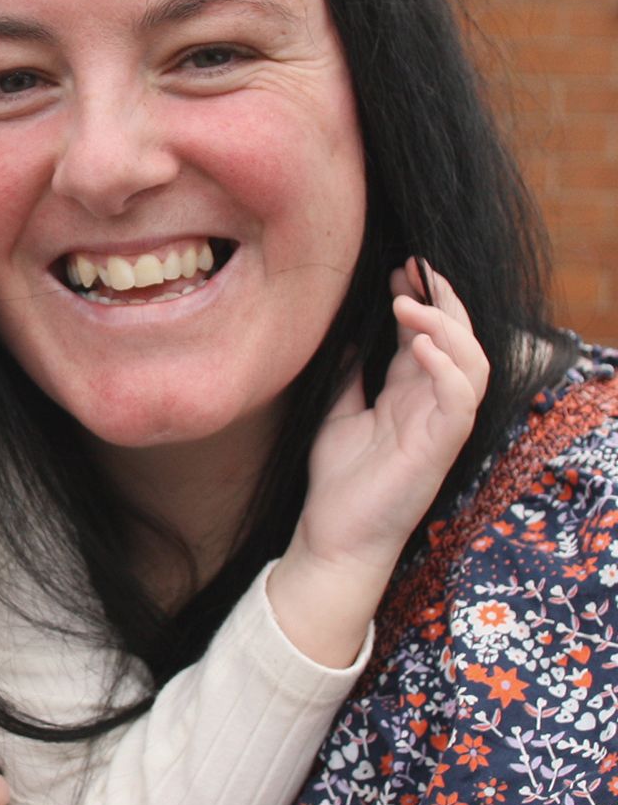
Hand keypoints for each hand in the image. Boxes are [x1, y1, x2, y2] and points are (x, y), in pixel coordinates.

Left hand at [269, 262, 488, 665]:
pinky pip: (459, 400)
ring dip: (445, 327)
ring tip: (407, 304)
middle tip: (414, 268)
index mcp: (408, 395)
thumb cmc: (338, 481)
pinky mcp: (439, 448)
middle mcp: (431, 406)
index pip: (428, 337)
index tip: (398, 269)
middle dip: (442, 301)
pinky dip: (446, 367)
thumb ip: (348, 375)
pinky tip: (417, 344)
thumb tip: (347, 334)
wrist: (332, 536)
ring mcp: (440, 426)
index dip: (420, 300)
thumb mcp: (337, 413)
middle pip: (458, 341)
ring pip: (472, 364)